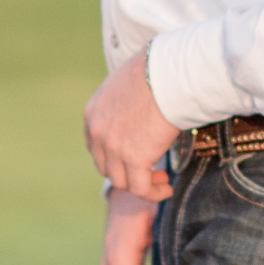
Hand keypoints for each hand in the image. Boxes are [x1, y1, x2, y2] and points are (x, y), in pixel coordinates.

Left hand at [84, 53, 179, 197]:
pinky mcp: (133, 158)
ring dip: (142, 185)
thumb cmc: (161, 71)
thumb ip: (128, 102)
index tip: (135, 158)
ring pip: (122, 181)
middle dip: (127, 172)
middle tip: (151, 171)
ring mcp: (113, 147)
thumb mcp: (130, 84)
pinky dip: (153, 194)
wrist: (170, 74)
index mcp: (93, 113)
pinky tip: (168, 189)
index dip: (115, 158)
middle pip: (106, 166)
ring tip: (162, 181)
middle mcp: (97, 132)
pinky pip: (140, 189)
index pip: (96, 146)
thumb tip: (147, 107)